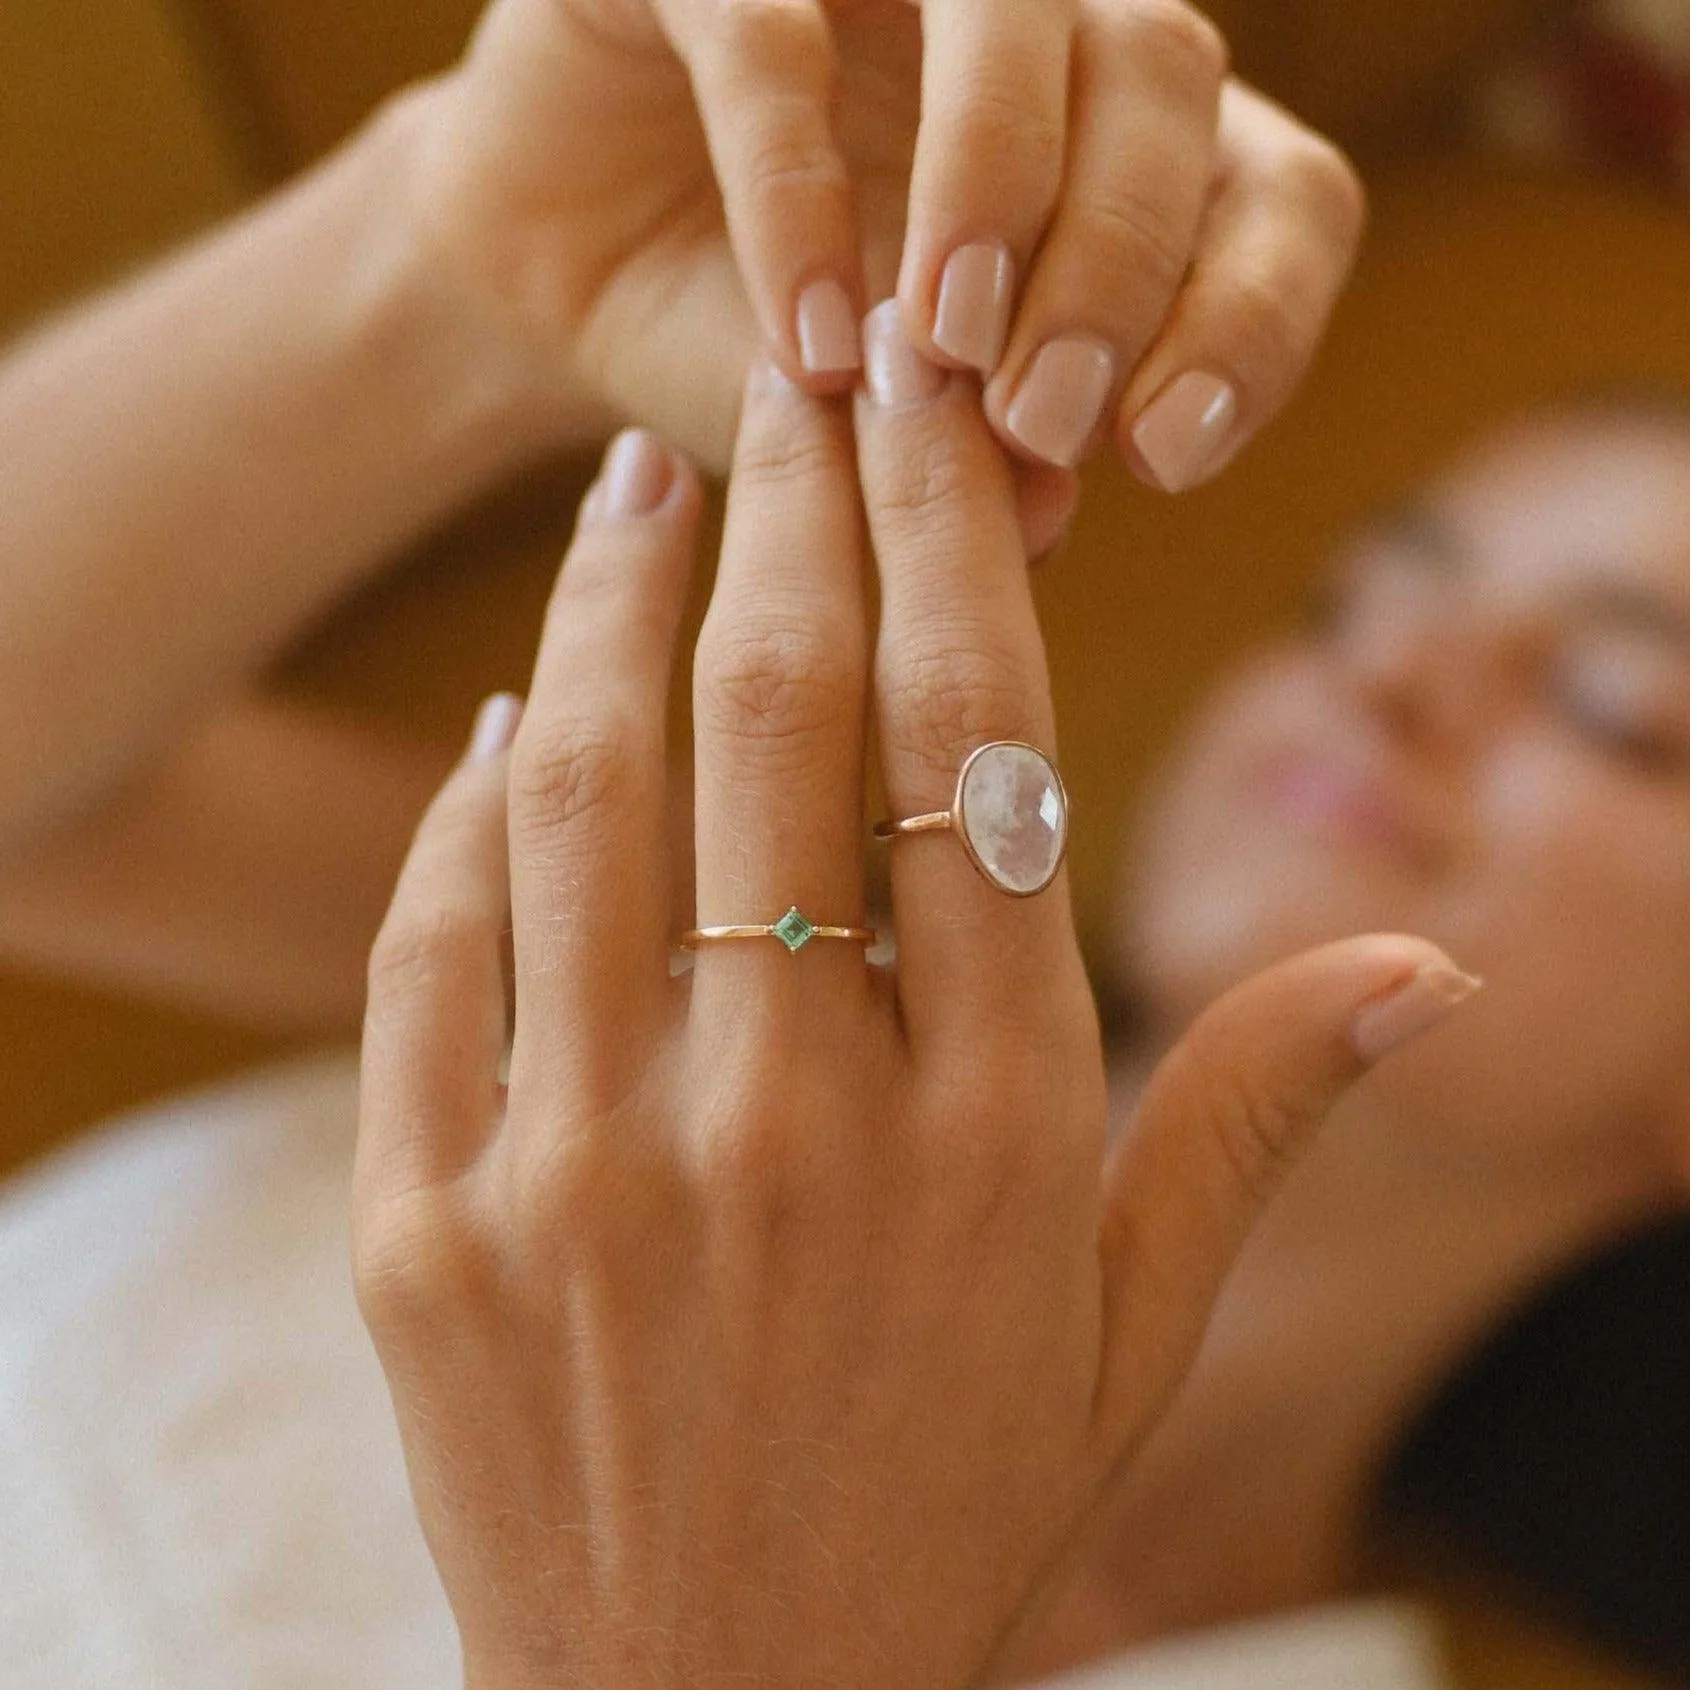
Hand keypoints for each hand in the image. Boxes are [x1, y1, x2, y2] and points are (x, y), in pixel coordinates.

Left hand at [354, 314, 1471, 1688]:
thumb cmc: (944, 1500)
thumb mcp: (1131, 1330)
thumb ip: (1254, 1120)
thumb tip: (1426, 962)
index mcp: (987, 1134)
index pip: (970, 750)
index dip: (946, 540)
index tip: (920, 404)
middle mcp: (786, 1132)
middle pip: (770, 726)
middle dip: (779, 512)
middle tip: (778, 379)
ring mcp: (581, 1177)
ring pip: (580, 800)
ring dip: (606, 609)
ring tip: (632, 488)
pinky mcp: (426, 1231)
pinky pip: (432, 946)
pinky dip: (466, 800)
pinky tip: (511, 709)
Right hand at [403, 0, 1364, 487]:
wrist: (568, 291)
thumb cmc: (762, 360)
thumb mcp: (890, 446)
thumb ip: (981, 467)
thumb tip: (1057, 510)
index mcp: (1117, 149)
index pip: (1277, 193)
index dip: (1255, 314)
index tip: (1167, 454)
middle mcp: (1031, 28)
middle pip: (1166, 72)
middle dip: (1119, 264)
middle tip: (1041, 420)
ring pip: (1018, 1)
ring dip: (1000, 188)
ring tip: (941, 357)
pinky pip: (781, 37)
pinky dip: (801, 192)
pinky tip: (811, 341)